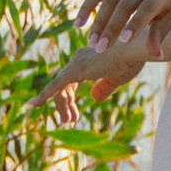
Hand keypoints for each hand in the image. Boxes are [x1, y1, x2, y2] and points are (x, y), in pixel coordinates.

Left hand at [37, 33, 151, 116]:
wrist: (136, 48)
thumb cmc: (132, 60)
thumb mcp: (117, 78)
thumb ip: (104, 88)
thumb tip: (93, 98)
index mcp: (88, 58)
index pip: (71, 81)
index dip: (70, 99)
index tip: (73, 116)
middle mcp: (79, 58)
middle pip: (63, 86)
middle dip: (65, 105)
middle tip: (69, 121)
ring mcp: (76, 64)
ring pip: (59, 89)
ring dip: (62, 107)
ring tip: (67, 122)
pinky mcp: (76, 70)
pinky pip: (55, 86)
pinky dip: (43, 96)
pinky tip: (33, 105)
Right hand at [79, 0, 170, 53]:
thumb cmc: (164, 10)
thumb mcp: (166, 22)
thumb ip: (158, 37)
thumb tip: (157, 56)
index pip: (146, 8)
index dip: (135, 23)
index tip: (124, 41)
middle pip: (125, 5)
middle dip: (111, 28)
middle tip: (101, 49)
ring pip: (109, 0)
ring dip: (98, 23)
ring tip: (91, 43)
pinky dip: (86, 8)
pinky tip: (78, 24)